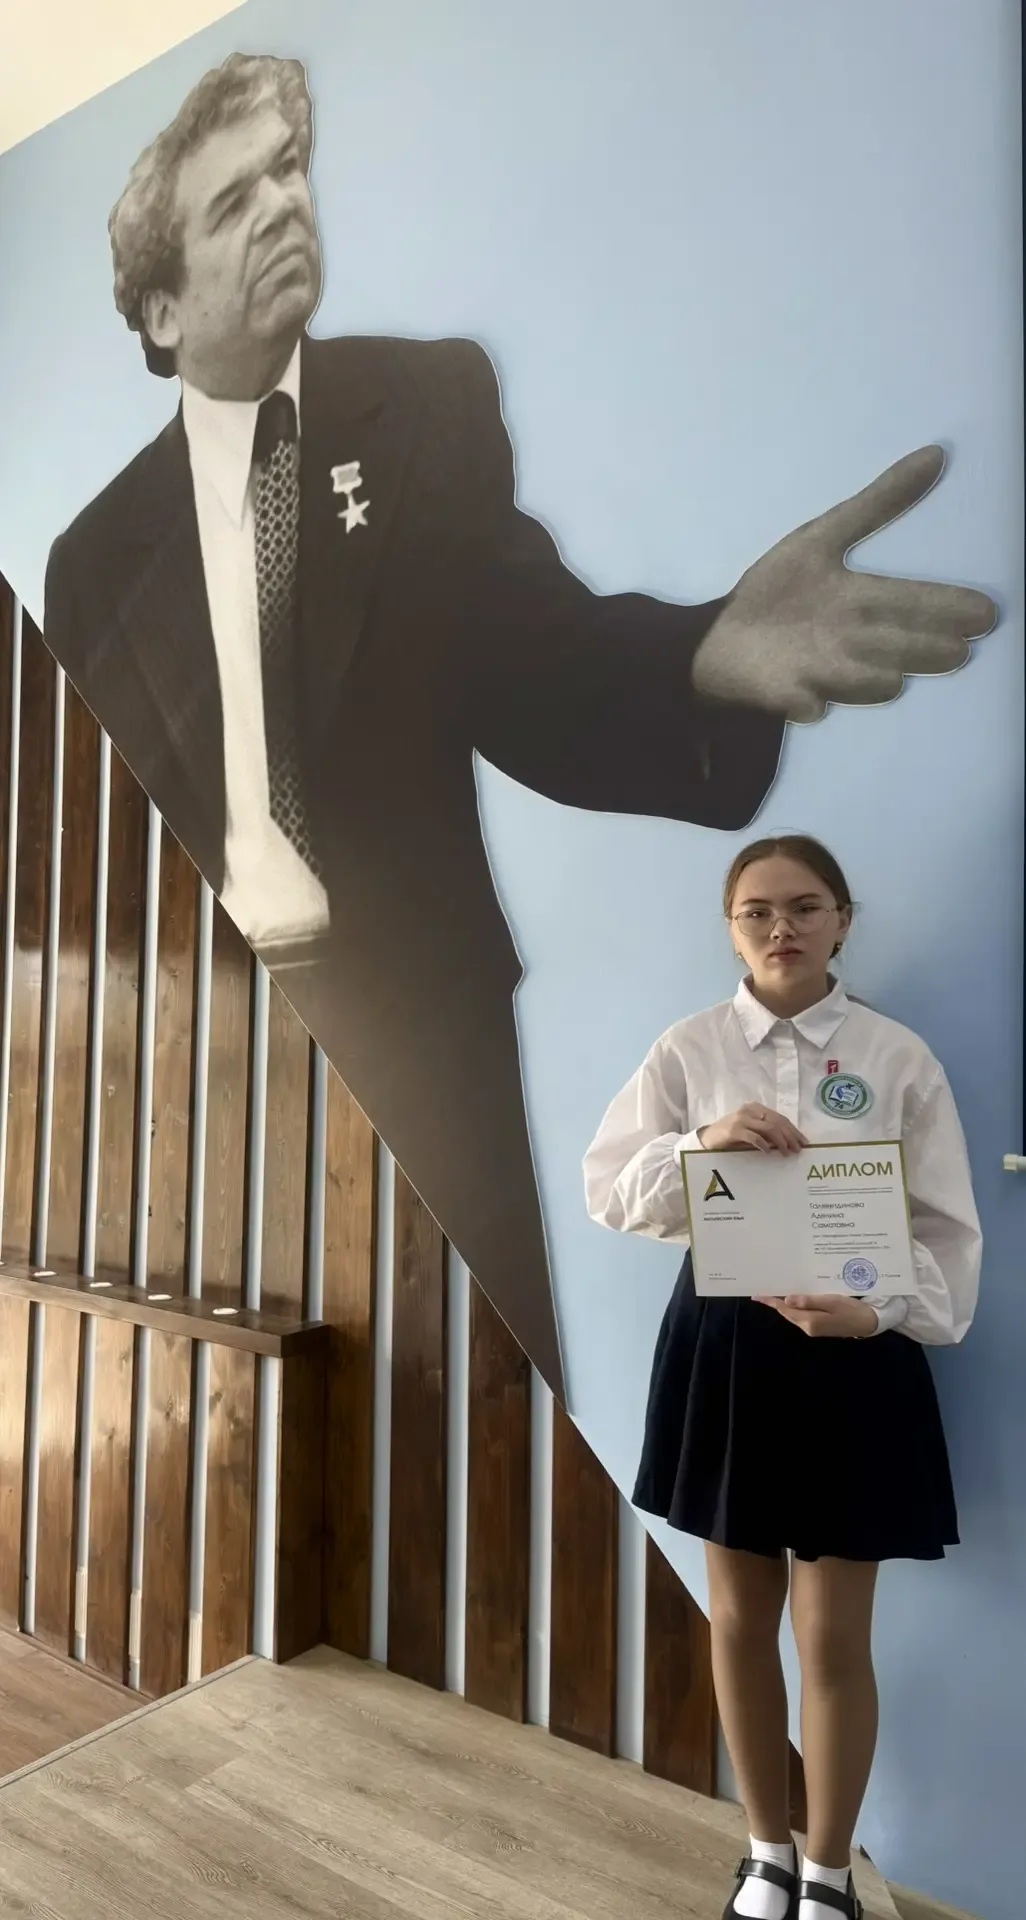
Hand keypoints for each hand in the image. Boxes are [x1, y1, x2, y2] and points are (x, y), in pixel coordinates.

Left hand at [691, 446, 995, 722]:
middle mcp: (850, 641)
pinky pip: (807, 705)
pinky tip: (810, 700)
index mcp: (861, 601)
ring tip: (894, 676)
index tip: (985, 615)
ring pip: (864, 679)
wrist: (721, 638)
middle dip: (926, 649)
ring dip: (875, 677)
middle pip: (899, 644)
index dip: (946, 607)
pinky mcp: (790, 698)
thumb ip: (878, 503)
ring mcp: (822, 672)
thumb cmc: (776, 590)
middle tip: (955, 651)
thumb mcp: (822, 537)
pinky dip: (808, 702)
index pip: (913, 602)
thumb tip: (935, 455)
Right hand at [698, 1105, 806, 1153]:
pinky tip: (768, 1152)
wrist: (707, 1139)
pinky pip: (754, 1136)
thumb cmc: (731, 1137)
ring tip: (786, 1152)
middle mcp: (750, 1110)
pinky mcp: (733, 1130)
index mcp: (756, 1108)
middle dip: (790, 1136)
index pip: (780, 1118)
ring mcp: (741, 1119)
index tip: (804, 1142)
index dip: (793, 1130)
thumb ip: (766, 1133)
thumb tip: (789, 1143)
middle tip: (798, 1150)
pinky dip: (763, 1144)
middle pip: (777, 1122)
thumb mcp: (751, 1131)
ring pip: (769, 1127)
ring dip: (781, 1141)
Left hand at [754, 1293, 878, 1337]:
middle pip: (787, 1312)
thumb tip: (788, 1300)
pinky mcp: (819, 1326)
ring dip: (785, 1303)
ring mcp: (813, 1328)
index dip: (771, 1301)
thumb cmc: (851, 1310)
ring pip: (794, 1314)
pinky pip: (802, 1315)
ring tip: (776, 1290)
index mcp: (810, 1321)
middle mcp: (808, 1327)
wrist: (868, 1322)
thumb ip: (809, 1301)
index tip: (757, 1295)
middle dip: (776, 1301)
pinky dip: (795, 1306)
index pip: (785, 1309)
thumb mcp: (832, 1301)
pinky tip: (795, 1297)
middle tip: (765, 1288)